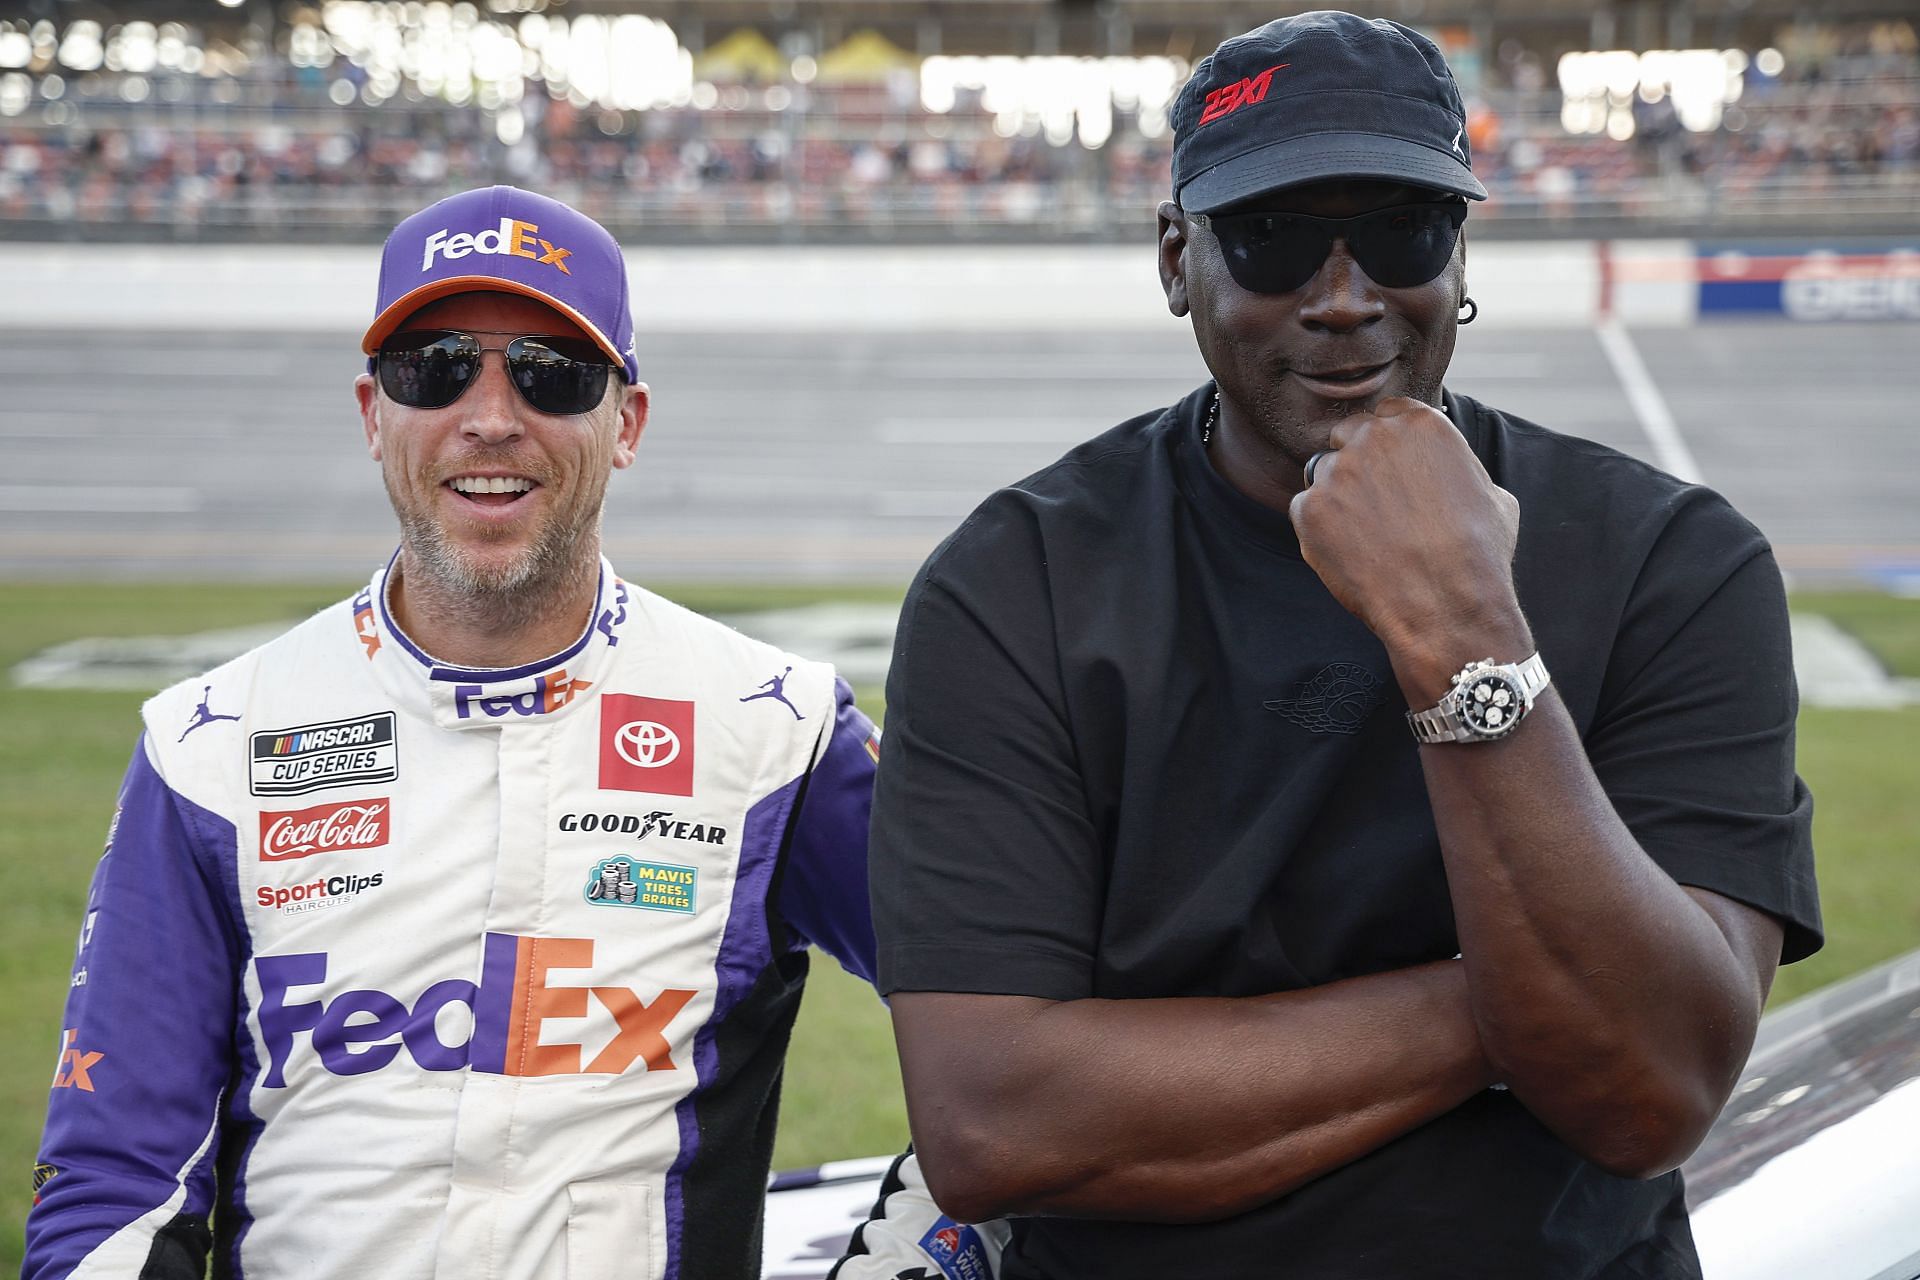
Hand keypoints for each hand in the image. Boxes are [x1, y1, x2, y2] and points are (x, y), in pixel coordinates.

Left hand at [1288, 398, 1528, 697]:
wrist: (1447, 604)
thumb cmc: (1478, 555)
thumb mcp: (1491, 495)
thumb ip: (1456, 468)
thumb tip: (1449, 470)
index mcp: (1420, 424)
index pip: (1387, 413)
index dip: (1387, 442)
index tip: (1392, 468)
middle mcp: (1374, 437)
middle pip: (1348, 435)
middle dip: (1357, 462)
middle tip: (1374, 504)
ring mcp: (1337, 471)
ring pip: (1323, 474)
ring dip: (1337, 497)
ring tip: (1367, 537)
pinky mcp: (1309, 509)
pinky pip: (1305, 511)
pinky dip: (1319, 531)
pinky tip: (1350, 555)